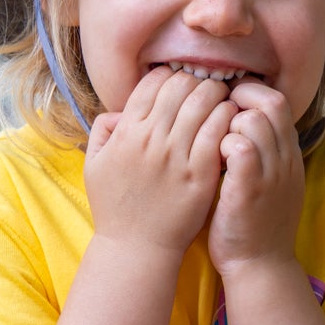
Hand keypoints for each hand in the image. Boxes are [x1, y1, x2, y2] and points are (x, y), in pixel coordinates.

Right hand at [84, 67, 235, 257]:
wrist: (136, 248)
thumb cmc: (115, 208)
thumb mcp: (93, 166)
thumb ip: (102, 131)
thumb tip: (121, 112)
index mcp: (127, 132)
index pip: (154, 82)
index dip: (171, 75)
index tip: (181, 82)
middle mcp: (151, 139)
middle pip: (182, 85)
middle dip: (197, 79)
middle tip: (208, 85)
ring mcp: (177, 157)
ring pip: (204, 103)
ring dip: (217, 93)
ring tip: (223, 98)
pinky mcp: (200, 175)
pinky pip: (218, 132)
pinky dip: (227, 117)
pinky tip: (231, 118)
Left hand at [208, 80, 304, 274]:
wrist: (260, 265)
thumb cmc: (253, 223)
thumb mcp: (269, 182)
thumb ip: (261, 150)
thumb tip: (235, 119)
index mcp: (290, 154)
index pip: (278, 100)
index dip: (250, 94)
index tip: (225, 105)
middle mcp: (286, 159)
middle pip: (270, 103)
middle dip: (237, 100)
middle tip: (213, 116)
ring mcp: (271, 174)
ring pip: (253, 120)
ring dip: (226, 123)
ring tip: (211, 143)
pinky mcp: (250, 189)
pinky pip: (239, 147)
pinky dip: (221, 144)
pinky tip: (209, 159)